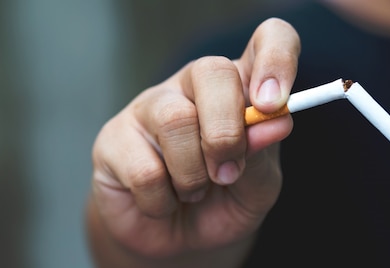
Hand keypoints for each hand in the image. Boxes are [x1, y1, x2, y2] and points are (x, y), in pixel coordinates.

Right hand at [88, 18, 300, 266]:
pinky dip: (162, 202)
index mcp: (238, 89)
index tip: (274, 104)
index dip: (276, 58)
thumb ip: (263, 155)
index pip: (267, 40)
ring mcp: (149, 108)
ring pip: (175, 120)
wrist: (176, 245)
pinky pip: (144, 169)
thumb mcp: (256, 189)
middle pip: (211, 71)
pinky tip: (161, 203)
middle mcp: (191, 87)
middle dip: (226, 132)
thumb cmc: (221, 205)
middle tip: (227, 174)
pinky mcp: (113, 138)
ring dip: (192, 176)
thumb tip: (276, 121)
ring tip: (192, 194)